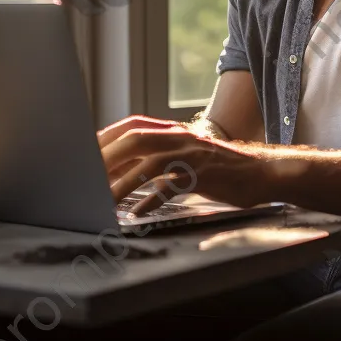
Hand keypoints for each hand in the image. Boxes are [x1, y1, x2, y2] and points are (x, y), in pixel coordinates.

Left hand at [100, 121, 273, 215]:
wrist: (259, 172)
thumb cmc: (214, 169)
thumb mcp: (181, 158)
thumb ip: (154, 159)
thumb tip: (116, 171)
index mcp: (171, 132)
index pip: (131, 126)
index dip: (106, 137)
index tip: (82, 152)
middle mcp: (179, 138)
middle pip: (135, 140)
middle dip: (107, 157)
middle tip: (85, 177)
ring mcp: (192, 155)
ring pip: (151, 163)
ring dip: (124, 183)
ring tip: (104, 201)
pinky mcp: (204, 175)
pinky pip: (173, 185)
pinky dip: (152, 200)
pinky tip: (138, 213)